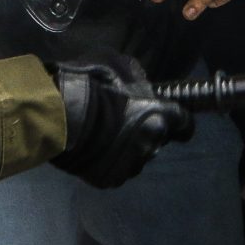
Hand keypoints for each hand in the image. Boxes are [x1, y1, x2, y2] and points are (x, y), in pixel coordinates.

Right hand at [49, 55, 192, 187]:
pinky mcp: (110, 179)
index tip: (172, 119)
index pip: (185, 124)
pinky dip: (108, 162)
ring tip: (105, 138)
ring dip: (128, 149)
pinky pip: (115, 170)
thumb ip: (135, 77)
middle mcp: (151, 144)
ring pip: (136, 158)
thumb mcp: (115, 64)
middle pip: (157, 140)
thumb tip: (142, 85)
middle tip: (123, 122)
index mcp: (159, 117)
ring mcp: (130, 165)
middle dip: (145, 132)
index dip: (179, 121)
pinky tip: (93, 151)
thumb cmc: (90, 86)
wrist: (60, 117)